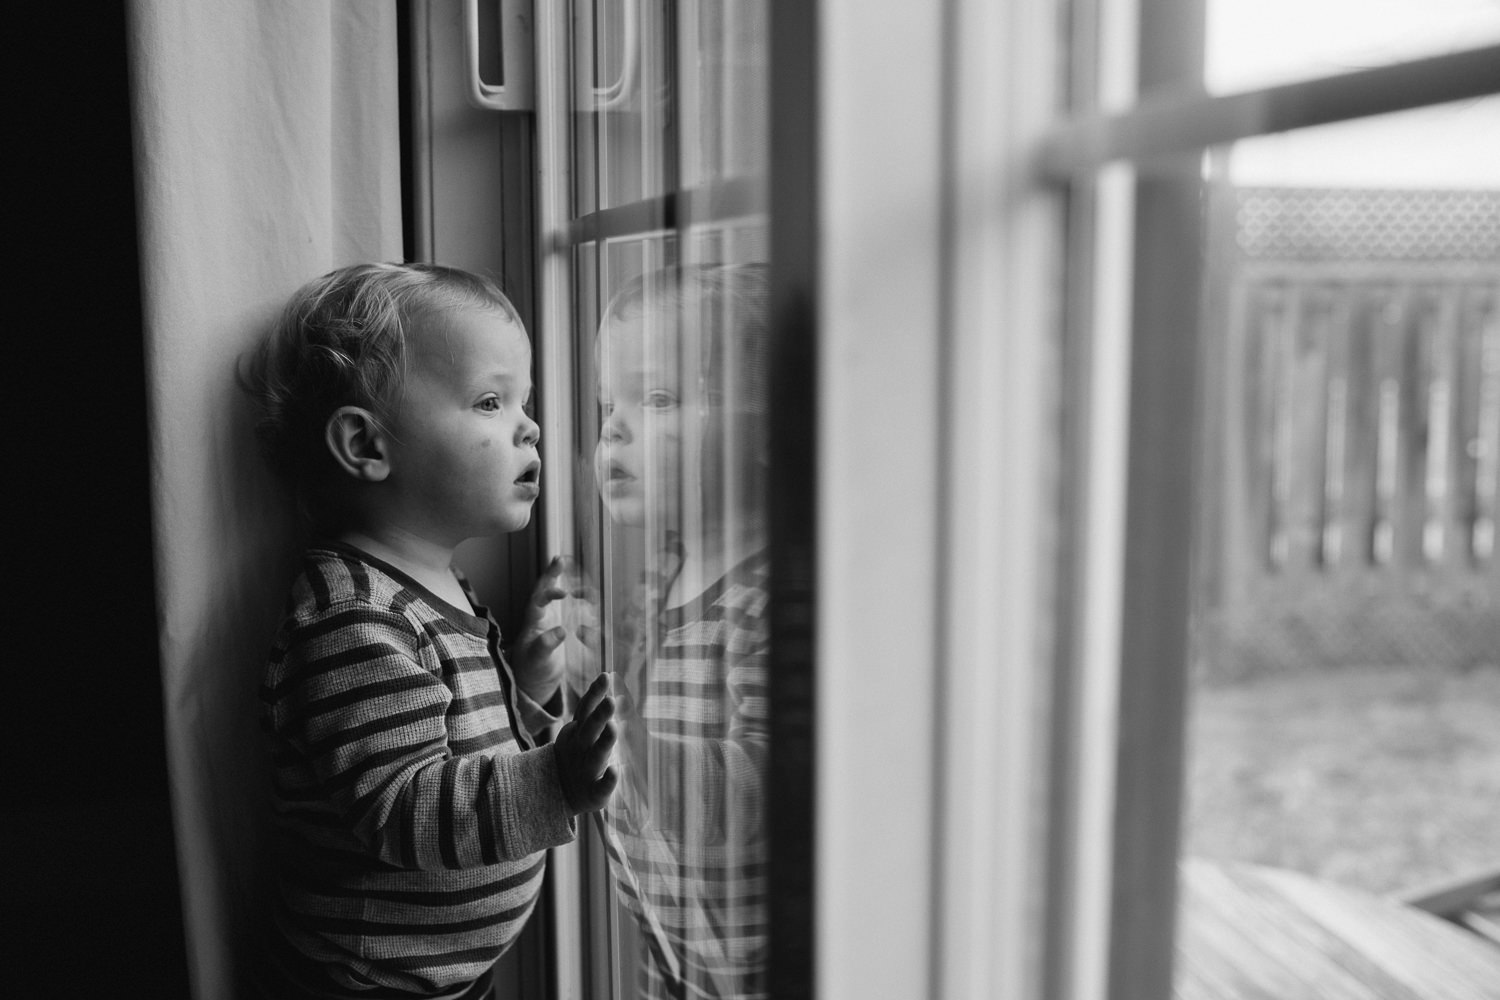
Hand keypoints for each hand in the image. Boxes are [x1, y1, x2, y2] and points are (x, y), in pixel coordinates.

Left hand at [509, 556, 596, 705]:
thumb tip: (561, 630)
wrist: (536, 681)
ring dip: (576, 591)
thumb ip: (546, 645)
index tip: (564, 593)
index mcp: (533, 621)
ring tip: (587, 594)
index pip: (538, 599)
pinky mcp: (567, 627)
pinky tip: (591, 612)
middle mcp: (543, 615)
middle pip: (548, 588)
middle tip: (561, 561)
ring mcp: (555, 619)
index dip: (549, 592)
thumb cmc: (532, 669)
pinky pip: (578, 612)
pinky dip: (586, 609)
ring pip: (565, 597)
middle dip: (554, 574)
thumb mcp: (537, 660)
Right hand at [553, 673, 618, 813]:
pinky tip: (616, 770)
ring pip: (597, 753)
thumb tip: (615, 687)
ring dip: (605, 741)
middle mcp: (582, 748)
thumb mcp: (582, 733)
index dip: (594, 693)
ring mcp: (586, 770)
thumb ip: (594, 711)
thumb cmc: (578, 758)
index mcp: (579, 733)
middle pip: (590, 729)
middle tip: (611, 701)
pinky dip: (609, 779)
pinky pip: (602, 786)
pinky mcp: (594, 793)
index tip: (605, 676)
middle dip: (600, 715)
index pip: (585, 709)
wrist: (559, 794)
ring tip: (613, 727)